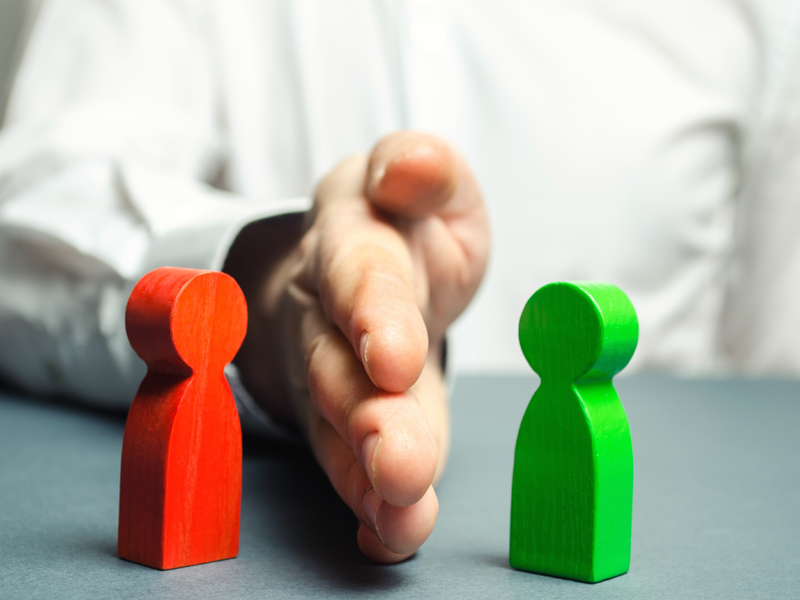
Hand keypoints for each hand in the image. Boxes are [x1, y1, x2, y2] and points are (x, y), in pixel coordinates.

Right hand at [230, 131, 489, 562]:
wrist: (364, 274)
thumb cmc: (405, 226)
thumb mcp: (426, 182)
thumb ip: (424, 169)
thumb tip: (409, 167)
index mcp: (355, 240)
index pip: (361, 274)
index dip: (374, 315)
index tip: (394, 359)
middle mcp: (331, 313)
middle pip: (340, 366)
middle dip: (368, 416)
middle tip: (399, 464)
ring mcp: (332, 372)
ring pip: (340, 426)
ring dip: (368, 473)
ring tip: (402, 514)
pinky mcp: (343, 420)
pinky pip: (349, 462)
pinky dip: (370, 503)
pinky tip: (394, 532)